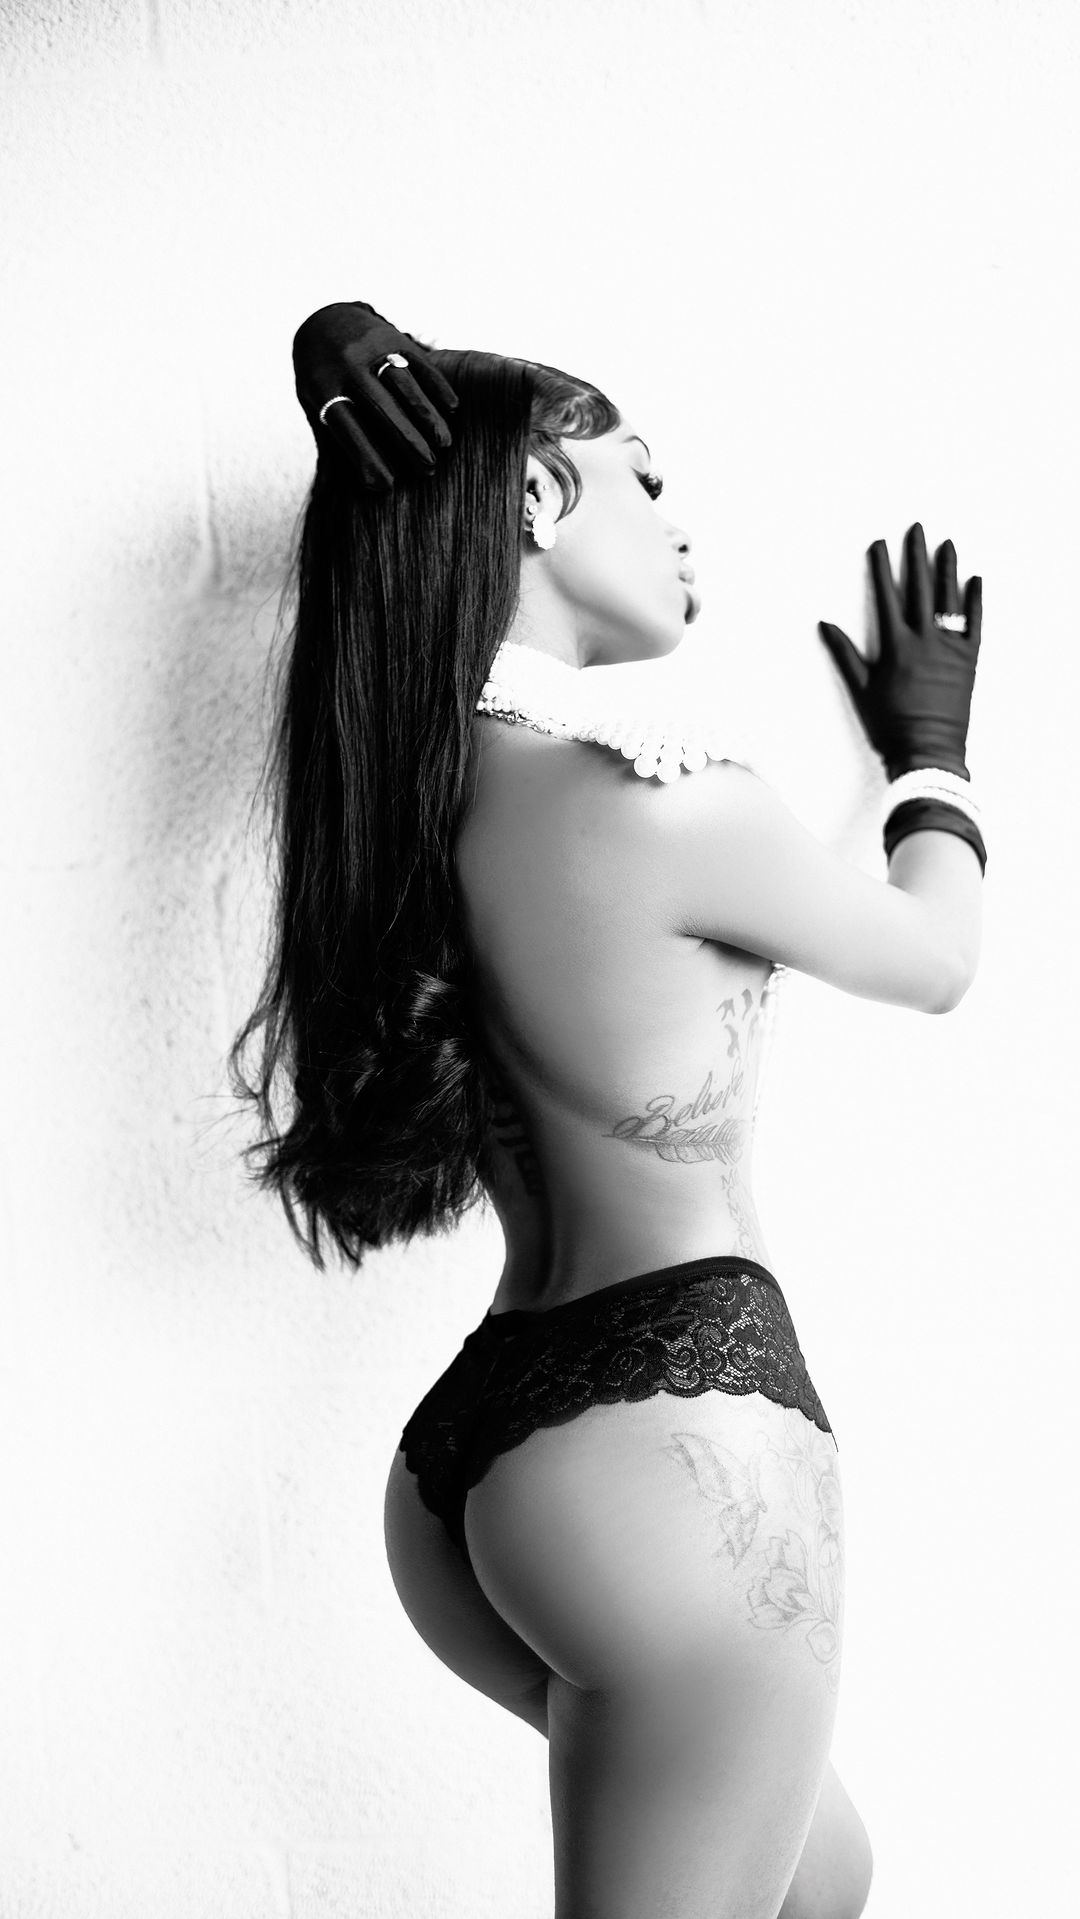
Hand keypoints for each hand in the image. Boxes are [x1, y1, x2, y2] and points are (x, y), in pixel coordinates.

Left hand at [292, 300, 458, 489]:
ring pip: (403, 383)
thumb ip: (333, 434)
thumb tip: (360, 482)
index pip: (346, 427)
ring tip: (444, 444)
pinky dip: (438, 386)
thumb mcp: (315, 403)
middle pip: (380, 407)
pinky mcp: (394, 336)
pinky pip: (420, 362)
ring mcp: (371, 347)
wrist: (323, 322)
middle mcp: (346, 364)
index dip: (367, 457)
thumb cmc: (322, 380)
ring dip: (427, 415)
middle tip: (428, 470)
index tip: (386, 486)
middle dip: (406, 440)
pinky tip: (452, 409)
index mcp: (322, 386)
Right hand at [817, 523, 982, 779]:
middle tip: (916, 529)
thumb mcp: (861, 688)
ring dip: (947, 568)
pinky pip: (974, 623)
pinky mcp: (969, 659)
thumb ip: (844, 653)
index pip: (886, 596)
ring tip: (946, 543)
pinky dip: (975, 601)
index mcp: (896, 646)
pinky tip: (974, 580)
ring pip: (948, 598)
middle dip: (916, 555)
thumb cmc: (890, 725)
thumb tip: (825, 624)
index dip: (882, 567)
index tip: (879, 543)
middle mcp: (924, 640)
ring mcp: (949, 648)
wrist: (928, 751)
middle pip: (919, 587)